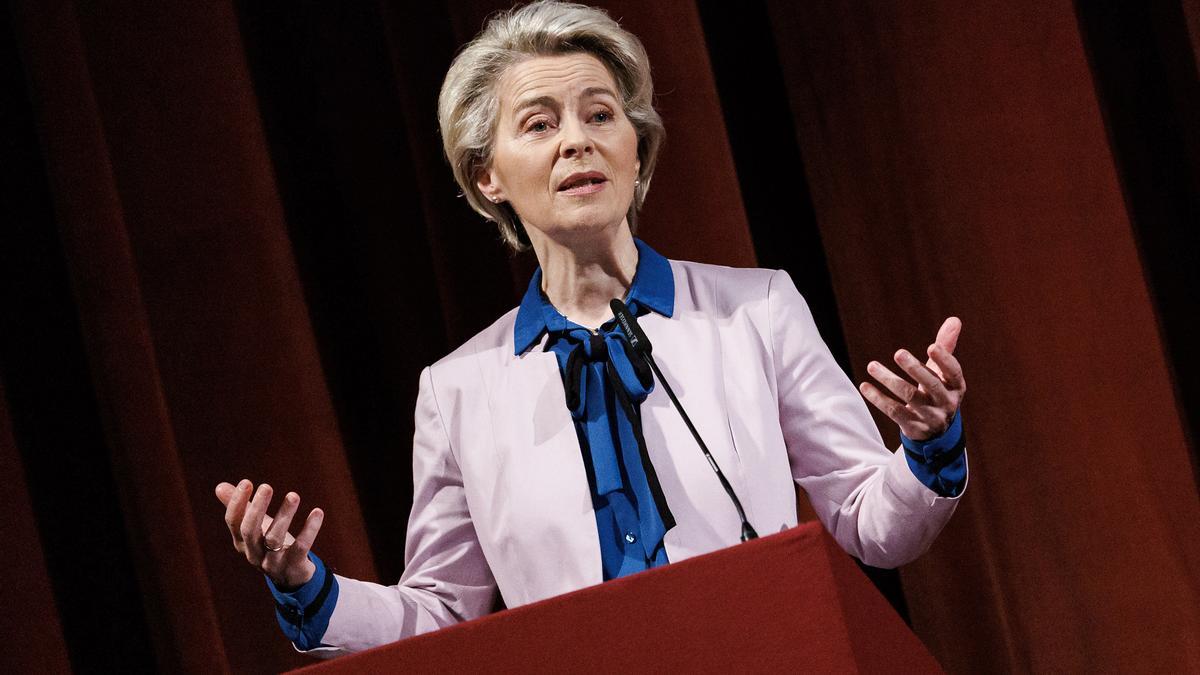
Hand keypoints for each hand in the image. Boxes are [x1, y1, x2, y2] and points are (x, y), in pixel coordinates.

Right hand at [216, 479, 323, 589]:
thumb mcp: (255, 527)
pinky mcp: (294, 566)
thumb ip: (240, 508)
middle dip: (256, 508)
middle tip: (266, 486)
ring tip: (293, 495)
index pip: (233, 522)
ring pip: (275, 538)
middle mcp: (253, 553)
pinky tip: (317, 512)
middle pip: (250, 530)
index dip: (236, 503)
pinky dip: (309, 529)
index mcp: (241, 542)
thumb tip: (219, 486)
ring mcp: (273, 562)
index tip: (246, 482)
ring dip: (284, 515)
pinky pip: (301, 547)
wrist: (291, 577)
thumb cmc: (269, 546)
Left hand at [859, 317, 965, 440]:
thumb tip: (954, 319)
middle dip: (914, 368)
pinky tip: (865, 386)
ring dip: (889, 380)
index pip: (954, 373)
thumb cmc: (937, 392)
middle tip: (898, 353)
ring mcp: (930, 417)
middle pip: (931, 385)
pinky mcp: (914, 427)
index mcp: (956, 387)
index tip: (931, 347)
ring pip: (909, 397)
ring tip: (872, 365)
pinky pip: (894, 412)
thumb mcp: (943, 373)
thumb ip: (946, 347)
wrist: (936, 432)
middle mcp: (946, 403)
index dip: (944, 360)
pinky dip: (878, 398)